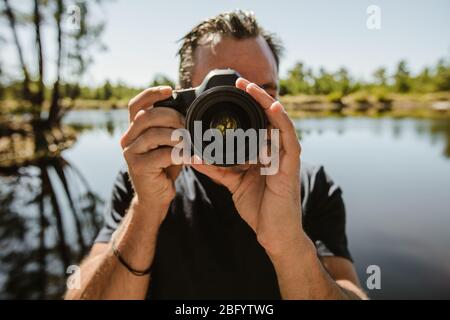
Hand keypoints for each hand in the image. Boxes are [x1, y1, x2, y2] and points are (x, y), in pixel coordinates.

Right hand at [121, 86, 184, 221]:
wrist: (156, 196)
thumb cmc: (165, 167)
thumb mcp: (168, 143)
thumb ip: (171, 127)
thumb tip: (188, 108)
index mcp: (134, 130)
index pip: (136, 105)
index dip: (151, 94)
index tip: (169, 90)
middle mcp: (128, 139)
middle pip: (147, 117)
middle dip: (172, 117)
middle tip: (188, 125)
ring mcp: (130, 153)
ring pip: (154, 134)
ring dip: (177, 136)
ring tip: (190, 142)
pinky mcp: (138, 167)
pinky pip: (162, 154)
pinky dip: (181, 154)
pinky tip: (192, 157)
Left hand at [191, 78, 304, 254]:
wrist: (273, 233)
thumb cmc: (258, 207)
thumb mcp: (232, 182)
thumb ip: (215, 168)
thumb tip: (192, 156)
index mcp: (265, 152)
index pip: (258, 122)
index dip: (248, 104)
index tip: (232, 90)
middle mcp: (276, 150)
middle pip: (269, 117)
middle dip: (256, 97)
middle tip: (240, 81)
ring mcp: (285, 157)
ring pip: (279, 122)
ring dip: (265, 102)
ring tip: (251, 87)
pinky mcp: (291, 167)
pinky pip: (289, 139)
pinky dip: (281, 122)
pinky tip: (272, 107)